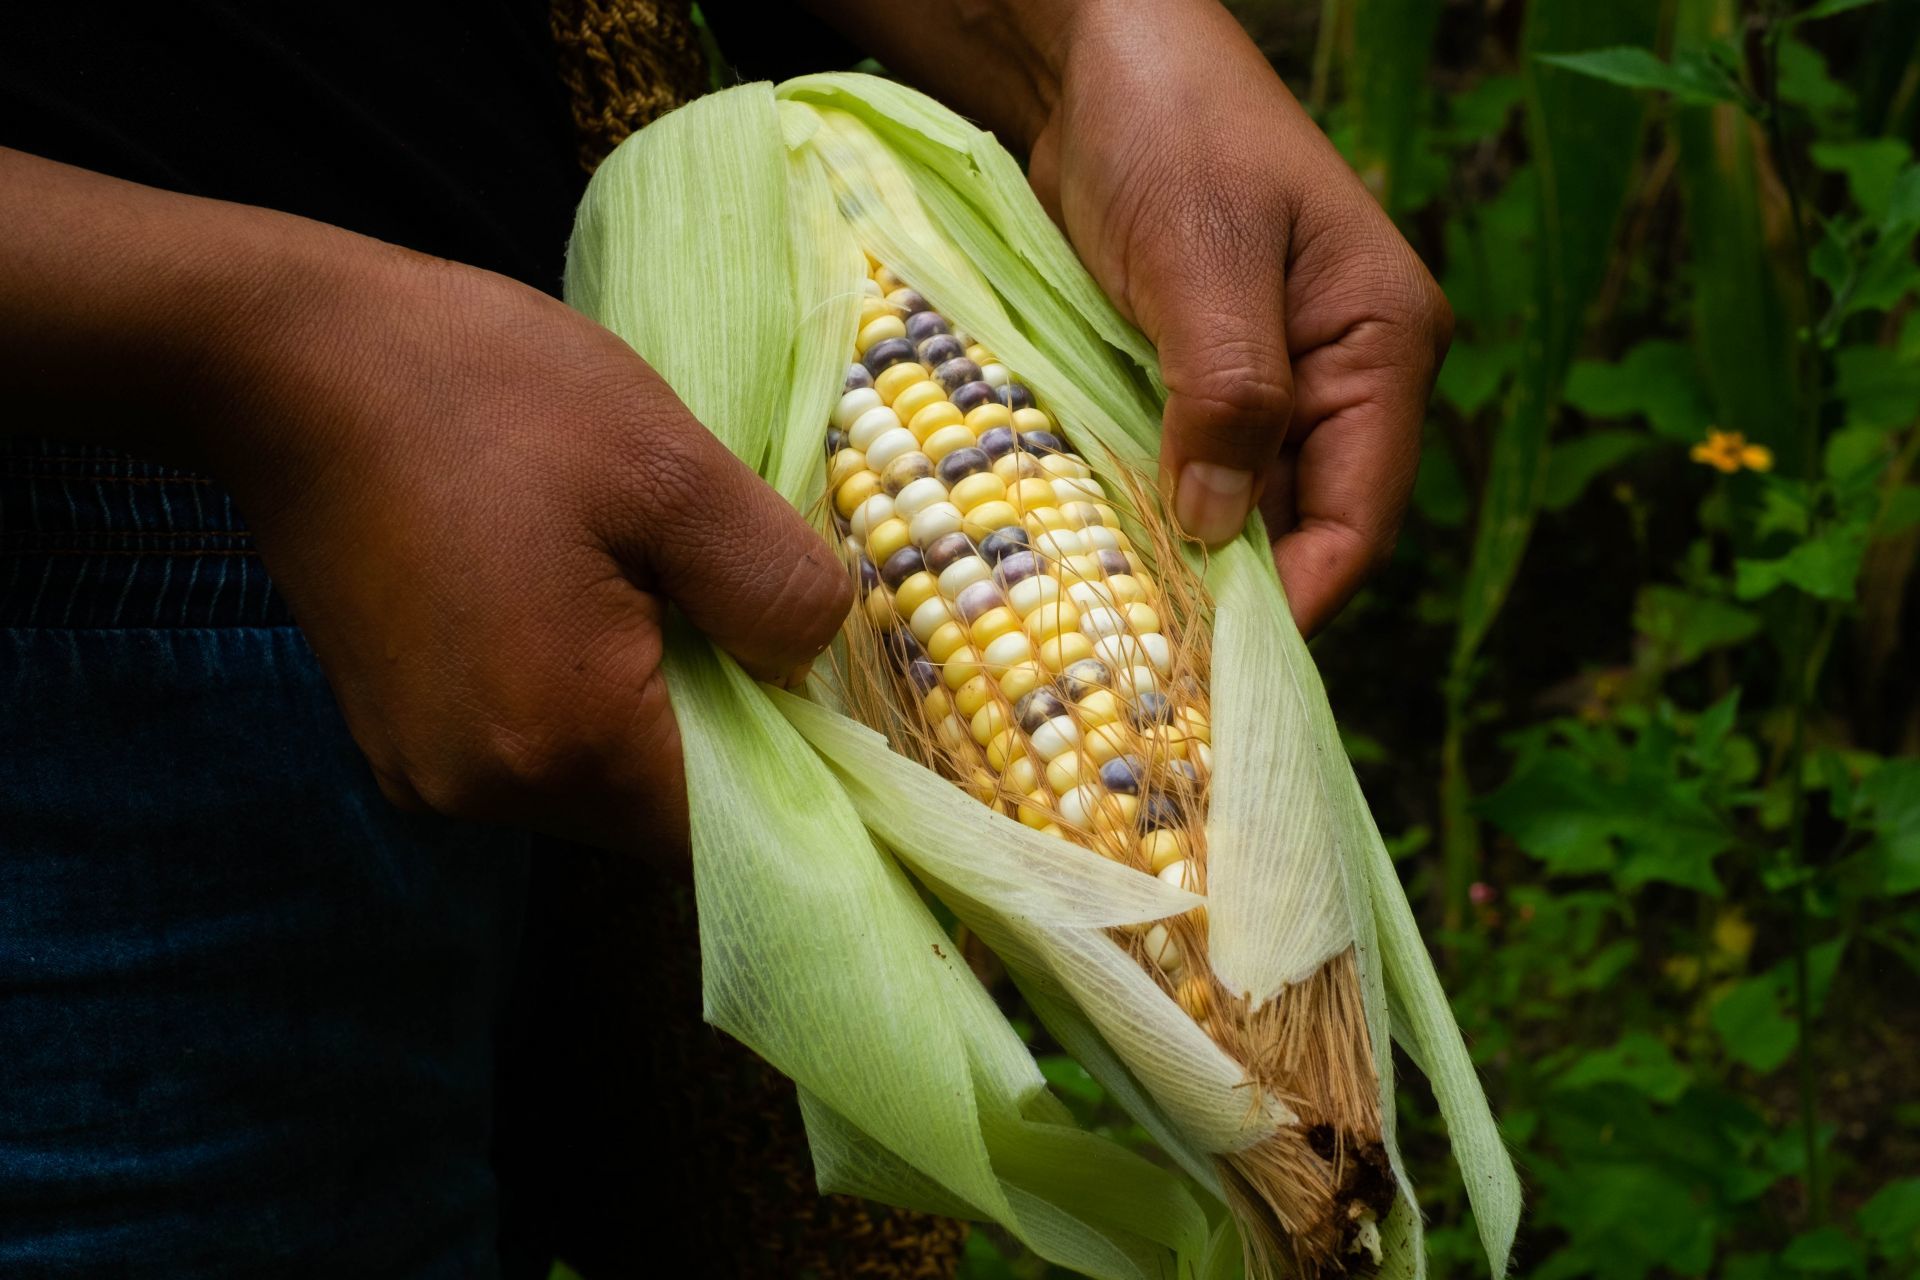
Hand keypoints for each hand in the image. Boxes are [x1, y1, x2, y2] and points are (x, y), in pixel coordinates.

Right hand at [215, 247, 851, 849]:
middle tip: (733, 605)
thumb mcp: (669, 464)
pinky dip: (581, 696)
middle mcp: (486, 792)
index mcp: (561, 739)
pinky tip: (577, 596)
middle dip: (723, 726)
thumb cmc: (483, 393)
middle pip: (661, 811)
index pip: (731, 824)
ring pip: (597, 781)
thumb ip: (771, 583)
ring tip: (649, 585)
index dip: (796, 764)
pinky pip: (532, 749)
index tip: (815, 682)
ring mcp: (427, 773)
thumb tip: (812, 660)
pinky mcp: (398, 737)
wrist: (287, 359)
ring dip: (650, 708)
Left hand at [1028, 0, 1449, 634]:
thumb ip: (1228, 395)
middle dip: (1230, 596)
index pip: (1358, 516)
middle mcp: (1340, 378)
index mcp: (1383, 346)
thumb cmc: (1174, 131)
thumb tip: (1218, 534)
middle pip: (1300, 528)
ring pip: (1237, 509)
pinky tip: (1090, 554)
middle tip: (1143, 667)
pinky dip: (1143, 513)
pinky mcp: (1198, 378)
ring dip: (1178, 560)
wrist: (1103, 58)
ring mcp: (1269, 381)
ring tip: (1108, 629)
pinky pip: (1184, 470)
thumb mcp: (1203, 259)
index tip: (1213, 666)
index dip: (1296, 601)